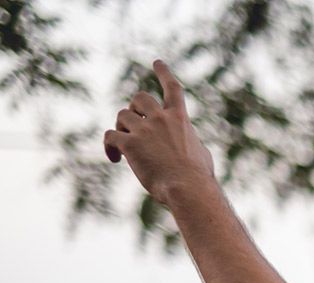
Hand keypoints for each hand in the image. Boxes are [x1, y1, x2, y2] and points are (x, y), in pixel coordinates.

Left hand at [103, 60, 215, 205]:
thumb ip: (189, 141)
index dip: (164, 73)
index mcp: (180, 119)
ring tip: (128, 149)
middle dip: (134, 109)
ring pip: (122, 116)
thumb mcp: (201, 154)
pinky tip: (115, 158)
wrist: (188, 189)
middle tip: (133, 127)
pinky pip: (110, 136)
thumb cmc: (199, 177)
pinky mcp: (129, 144)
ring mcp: (144, 130)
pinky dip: (110, 147)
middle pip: (139, 98)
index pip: (172, 89)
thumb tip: (188, 144)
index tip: (157, 62)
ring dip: (122, 129)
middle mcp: (161, 119)